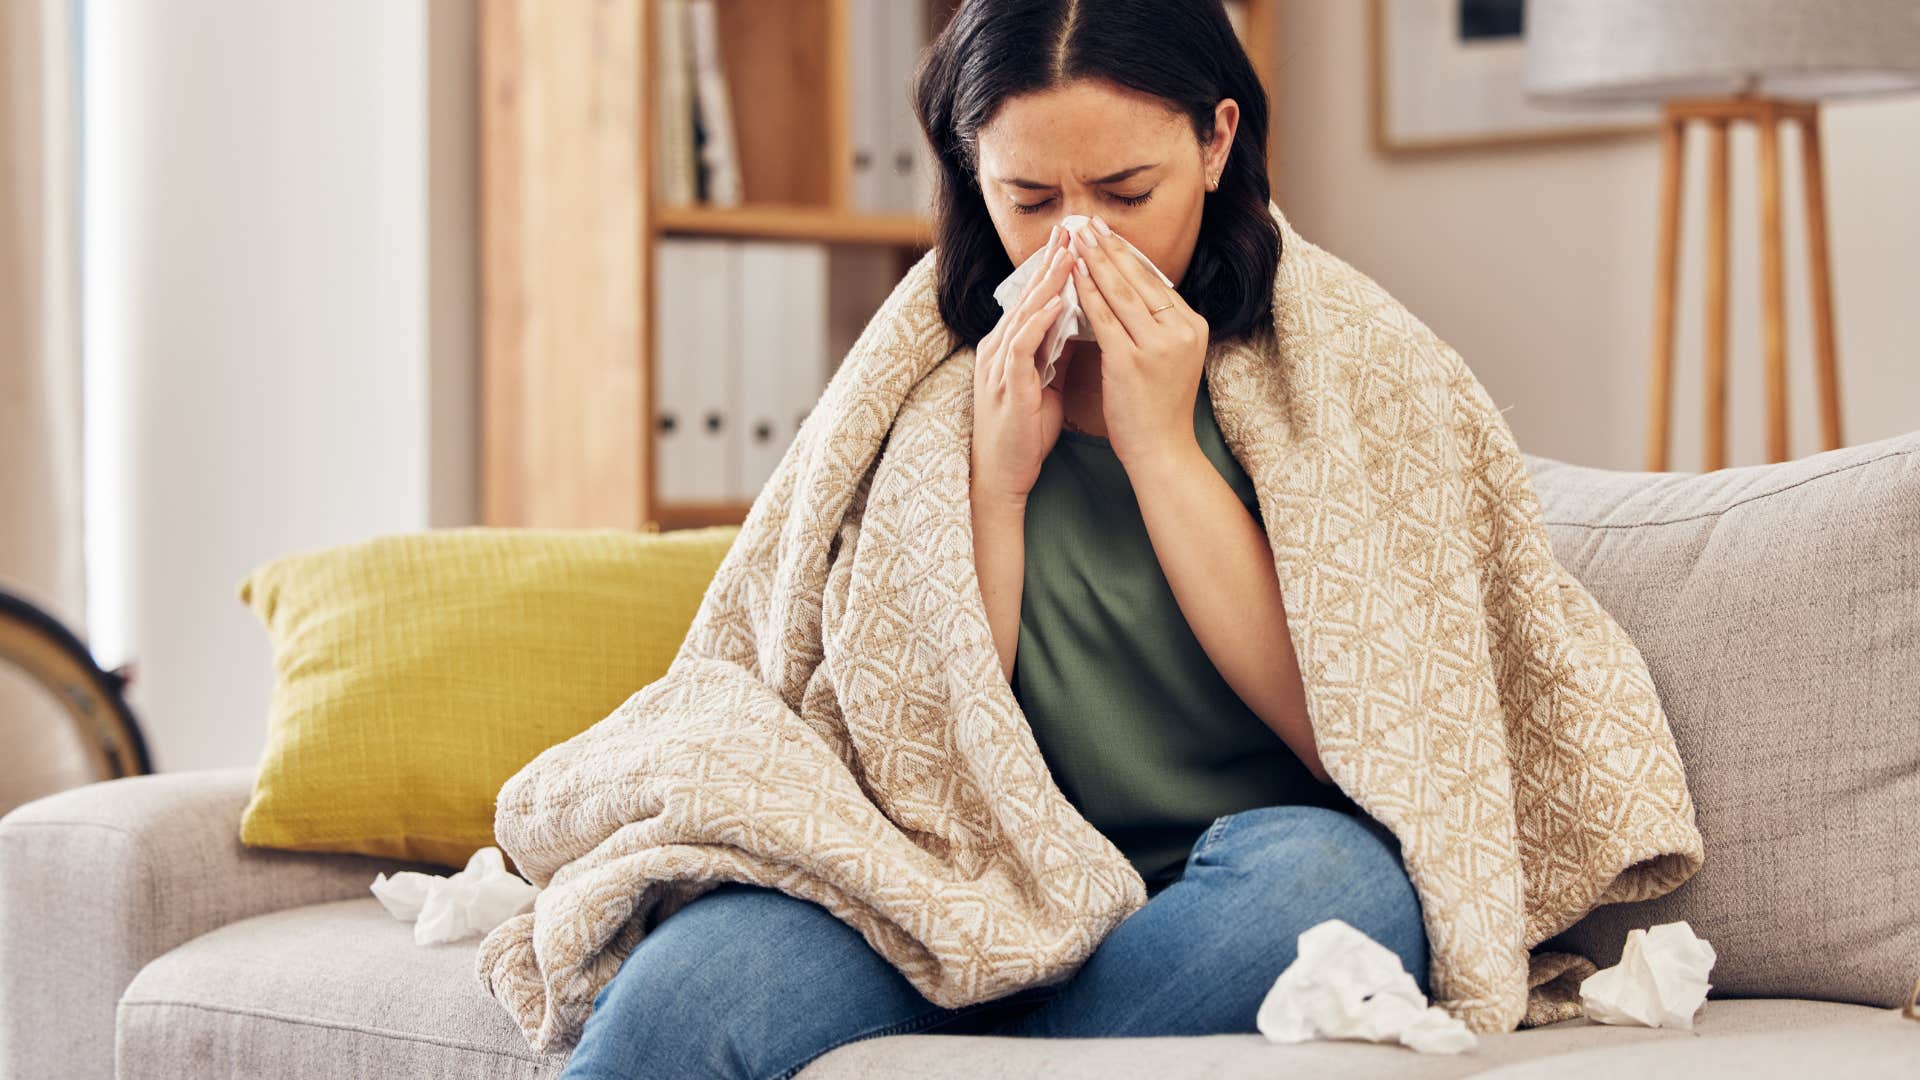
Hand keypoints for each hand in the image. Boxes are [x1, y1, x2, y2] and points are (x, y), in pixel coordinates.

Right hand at [972, 222, 1074, 507]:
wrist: (1003, 474)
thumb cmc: (1025, 433)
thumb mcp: (1044, 385)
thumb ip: (1054, 354)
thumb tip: (1077, 327)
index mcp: (1009, 347)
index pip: (1032, 299)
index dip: (1052, 270)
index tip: (1075, 244)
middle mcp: (999, 348)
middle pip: (1026, 296)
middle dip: (1050, 263)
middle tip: (1072, 231)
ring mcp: (999, 365)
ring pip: (1024, 313)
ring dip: (1048, 283)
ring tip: (1070, 255)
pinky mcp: (1006, 384)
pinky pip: (1022, 345)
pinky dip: (1040, 321)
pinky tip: (1058, 303)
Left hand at [1067, 215, 1208, 470]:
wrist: (1162, 450)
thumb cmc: (1159, 407)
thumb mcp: (1171, 358)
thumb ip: (1159, 325)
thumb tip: (1134, 292)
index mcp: (1192, 326)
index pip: (1155, 280)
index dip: (1127, 254)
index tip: (1107, 233)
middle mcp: (1180, 330)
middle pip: (1138, 279)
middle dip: (1109, 247)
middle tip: (1087, 222)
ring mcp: (1157, 345)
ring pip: (1119, 293)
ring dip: (1094, 261)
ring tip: (1076, 238)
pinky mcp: (1131, 360)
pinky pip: (1103, 317)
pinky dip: (1085, 292)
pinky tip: (1071, 274)